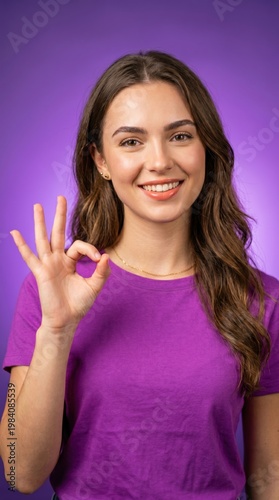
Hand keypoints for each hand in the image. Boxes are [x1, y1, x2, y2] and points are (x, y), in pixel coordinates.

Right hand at [10, 196, 109, 331]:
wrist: (66, 320)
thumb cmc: (78, 305)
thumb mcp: (94, 287)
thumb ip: (101, 272)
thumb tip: (105, 256)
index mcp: (70, 262)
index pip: (79, 246)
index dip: (89, 248)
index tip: (98, 258)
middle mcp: (57, 260)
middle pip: (58, 233)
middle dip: (59, 215)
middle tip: (60, 197)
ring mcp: (48, 265)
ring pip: (43, 239)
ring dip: (40, 222)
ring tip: (38, 205)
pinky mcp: (40, 272)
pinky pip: (29, 257)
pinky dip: (21, 245)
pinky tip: (14, 233)